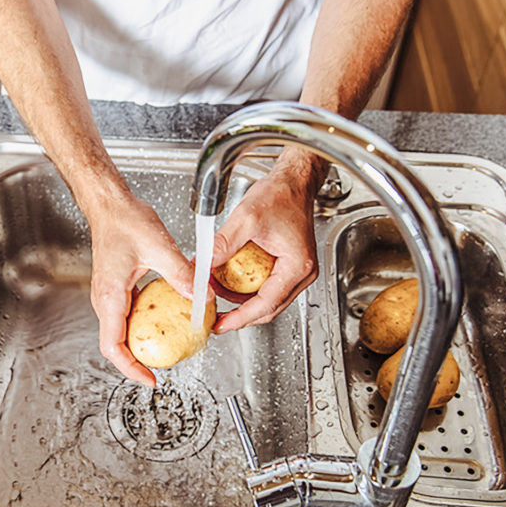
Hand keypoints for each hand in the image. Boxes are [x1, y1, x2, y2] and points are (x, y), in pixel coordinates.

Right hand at [86, 191, 197, 387]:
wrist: (110, 204)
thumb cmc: (123, 220)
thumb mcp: (159, 247)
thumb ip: (181, 274)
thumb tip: (202, 296)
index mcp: (111, 295)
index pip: (114, 346)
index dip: (130, 368)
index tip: (150, 379)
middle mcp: (105, 299)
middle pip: (116, 344)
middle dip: (138, 361)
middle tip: (164, 368)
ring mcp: (109, 295)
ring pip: (121, 332)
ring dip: (140, 345)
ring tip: (165, 349)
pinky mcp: (116, 288)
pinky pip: (127, 316)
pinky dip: (143, 326)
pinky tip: (163, 321)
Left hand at [210, 149, 321, 332]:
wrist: (293, 182)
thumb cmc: (281, 195)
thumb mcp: (246, 219)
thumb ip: (223, 245)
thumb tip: (203, 266)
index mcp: (297, 266)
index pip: (266, 304)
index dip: (241, 318)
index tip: (222, 324)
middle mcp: (302, 272)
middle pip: (269, 308)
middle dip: (240, 314)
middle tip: (216, 317)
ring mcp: (297, 270)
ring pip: (268, 299)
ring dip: (242, 301)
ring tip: (217, 295)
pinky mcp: (289, 265)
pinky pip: (268, 286)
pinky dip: (248, 288)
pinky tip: (229, 282)